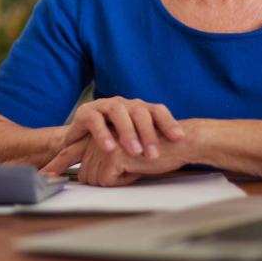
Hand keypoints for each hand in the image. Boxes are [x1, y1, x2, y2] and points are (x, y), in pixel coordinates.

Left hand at [42, 133, 190, 186]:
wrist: (180, 141)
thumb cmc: (157, 149)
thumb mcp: (126, 156)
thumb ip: (106, 161)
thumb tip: (88, 177)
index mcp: (98, 136)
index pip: (70, 151)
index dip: (56, 164)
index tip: (43, 175)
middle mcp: (96, 138)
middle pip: (85, 175)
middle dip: (107, 180)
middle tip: (131, 167)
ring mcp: (101, 144)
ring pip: (94, 179)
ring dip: (118, 180)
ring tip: (135, 164)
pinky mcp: (110, 153)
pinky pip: (107, 181)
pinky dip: (125, 180)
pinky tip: (139, 165)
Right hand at [58, 96, 183, 160]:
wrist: (81, 140)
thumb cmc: (112, 141)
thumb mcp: (135, 141)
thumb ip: (152, 144)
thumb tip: (180, 156)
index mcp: (138, 108)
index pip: (157, 110)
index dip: (168, 122)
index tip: (179, 138)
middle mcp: (123, 103)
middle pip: (140, 111)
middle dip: (148, 133)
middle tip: (153, 155)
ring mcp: (104, 106)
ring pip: (118, 111)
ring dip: (128, 132)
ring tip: (134, 152)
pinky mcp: (85, 112)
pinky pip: (95, 120)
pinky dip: (103, 134)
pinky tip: (110, 148)